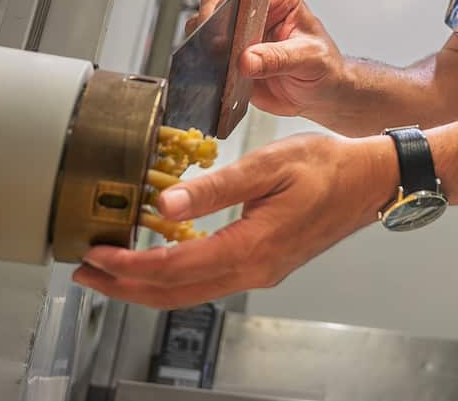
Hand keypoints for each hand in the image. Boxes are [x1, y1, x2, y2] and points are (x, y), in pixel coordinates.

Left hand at [73, 133, 397, 308]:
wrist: (371, 180)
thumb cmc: (329, 167)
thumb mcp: (269, 164)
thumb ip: (216, 186)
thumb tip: (166, 201)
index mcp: (251, 248)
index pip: (173, 268)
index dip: (128, 264)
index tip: (96, 251)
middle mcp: (253, 270)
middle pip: (174, 293)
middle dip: (124, 284)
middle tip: (86, 269)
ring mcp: (261, 271)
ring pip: (190, 292)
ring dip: (147, 283)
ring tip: (114, 267)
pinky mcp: (265, 263)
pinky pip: (209, 280)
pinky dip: (176, 275)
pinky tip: (164, 256)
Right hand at [187, 0, 343, 118]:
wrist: (321, 94)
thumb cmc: (324, 67)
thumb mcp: (310, 59)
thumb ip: (280, 58)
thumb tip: (247, 59)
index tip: (226, 15)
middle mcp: (256, 12)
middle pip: (221, 3)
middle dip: (212, 22)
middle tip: (216, 45)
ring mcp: (241, 35)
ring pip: (208, 28)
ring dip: (204, 43)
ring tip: (216, 62)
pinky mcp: (231, 58)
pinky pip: (208, 56)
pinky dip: (204, 64)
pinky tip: (214, 76)